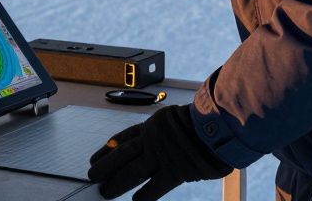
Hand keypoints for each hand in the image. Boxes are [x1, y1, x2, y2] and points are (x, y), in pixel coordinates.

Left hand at [88, 104, 231, 200]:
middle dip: (106, 166)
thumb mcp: (175, 119)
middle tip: (92, 175)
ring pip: (133, 171)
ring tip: (105, 191)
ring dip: (117, 182)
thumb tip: (154, 140)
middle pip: (122, 155)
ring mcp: (162, 156)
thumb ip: (163, 131)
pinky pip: (156, 187)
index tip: (95, 157)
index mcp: (152, 126)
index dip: (107, 149)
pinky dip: (145, 196)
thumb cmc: (202, 122)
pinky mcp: (175, 171)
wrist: (219, 124)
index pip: (123, 138)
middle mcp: (152, 141)